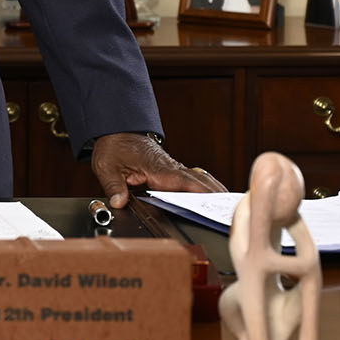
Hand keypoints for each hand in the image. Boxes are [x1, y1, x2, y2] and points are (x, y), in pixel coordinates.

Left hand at [90, 133, 225, 207]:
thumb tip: (119, 202)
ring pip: (200, 178)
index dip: (200, 191)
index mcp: (158, 168)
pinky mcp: (173, 170)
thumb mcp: (107, 166)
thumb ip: (114, 186)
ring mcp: (174, 168)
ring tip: (232, 206)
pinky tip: (217, 196)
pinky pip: (194, 179)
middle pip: (200, 180)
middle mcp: (170, 167)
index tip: (214, 201)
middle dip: (216, 194)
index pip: (183, 181)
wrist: (117, 130)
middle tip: (233, 209)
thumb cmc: (115, 147)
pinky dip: (208, 186)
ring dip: (215, 190)